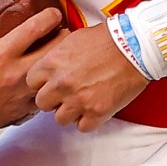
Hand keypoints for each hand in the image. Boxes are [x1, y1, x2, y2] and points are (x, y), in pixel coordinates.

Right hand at [0, 0, 62, 149]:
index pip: (34, 30)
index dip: (49, 17)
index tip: (54, 12)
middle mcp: (14, 75)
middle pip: (54, 53)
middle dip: (63, 39)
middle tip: (64, 31)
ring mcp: (20, 96)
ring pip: (53, 76)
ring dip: (58, 64)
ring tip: (60, 55)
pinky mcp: (21, 112)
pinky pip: (44, 97)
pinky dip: (49, 86)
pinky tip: (46, 80)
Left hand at [29, 23, 150, 131]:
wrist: (135, 46)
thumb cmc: (108, 39)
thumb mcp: (73, 39)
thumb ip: (57, 55)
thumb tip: (50, 65)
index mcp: (52, 63)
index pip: (31, 83)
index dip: (42, 83)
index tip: (51, 83)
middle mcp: (61, 83)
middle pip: (42, 103)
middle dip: (54, 100)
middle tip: (67, 94)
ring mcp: (78, 99)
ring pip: (60, 119)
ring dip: (71, 112)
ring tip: (83, 102)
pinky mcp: (97, 112)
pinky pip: (83, 127)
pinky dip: (89, 120)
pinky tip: (95, 109)